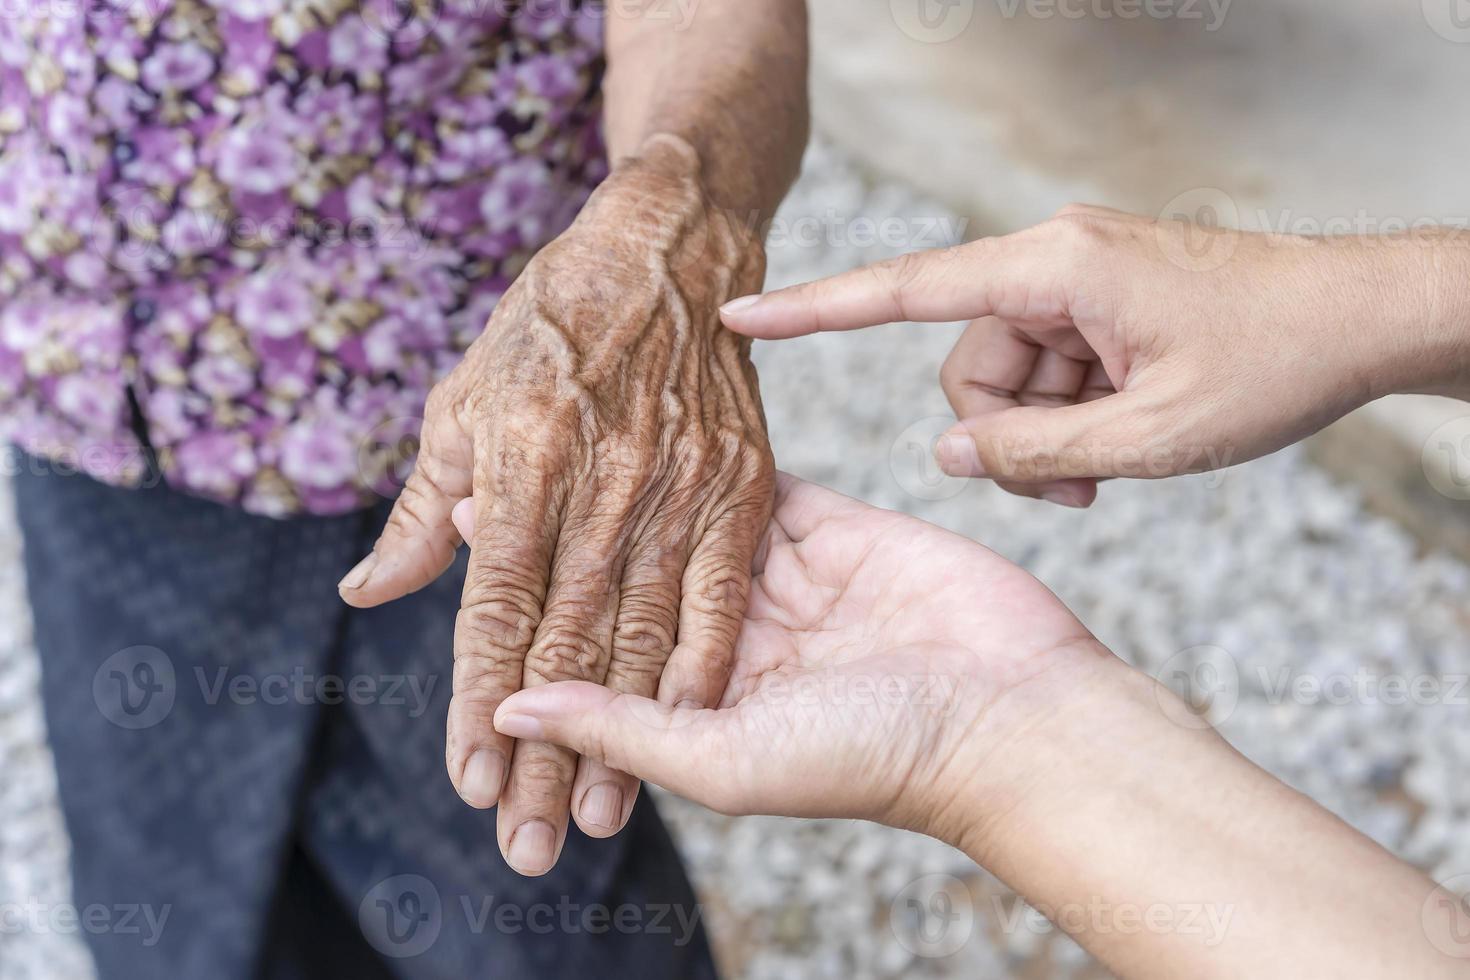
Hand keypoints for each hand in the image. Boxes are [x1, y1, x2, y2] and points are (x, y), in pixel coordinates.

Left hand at [339, 136, 774, 875]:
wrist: (670, 250)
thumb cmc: (552, 323)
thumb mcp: (462, 400)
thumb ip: (423, 509)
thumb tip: (368, 593)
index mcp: (521, 460)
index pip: (495, 608)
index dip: (479, 701)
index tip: (469, 781)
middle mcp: (602, 481)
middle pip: (567, 642)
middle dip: (543, 753)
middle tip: (525, 843)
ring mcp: (681, 484)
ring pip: (642, 633)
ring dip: (621, 737)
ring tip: (595, 819)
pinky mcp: (742, 483)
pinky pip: (722, 593)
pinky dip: (701, 667)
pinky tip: (685, 730)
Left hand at [485, 477, 1465, 978]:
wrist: (1016, 711)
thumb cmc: (874, 756)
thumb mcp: (728, 760)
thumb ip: (623, 728)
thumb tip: (515, 710)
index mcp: (700, 704)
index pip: (592, 662)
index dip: (526, 625)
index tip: (453, 559)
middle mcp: (730, 639)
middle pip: (623, 588)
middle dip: (554, 549)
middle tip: (469, 493)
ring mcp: (778, 579)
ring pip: (674, 526)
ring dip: (612, 491)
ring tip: (543, 441)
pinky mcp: (826, 525)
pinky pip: (746, 486)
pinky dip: (693, 456)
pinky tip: (641, 415)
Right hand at [719, 204, 1469, 506]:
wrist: (1362, 319)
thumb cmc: (1274, 362)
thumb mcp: (1151, 434)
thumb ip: (1035, 451)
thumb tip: (951, 456)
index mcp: (1055, 267)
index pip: (907, 287)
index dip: (816, 310)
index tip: (742, 315)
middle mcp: (1054, 260)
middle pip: (967, 360)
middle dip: (1004, 434)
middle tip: (1067, 489)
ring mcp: (1078, 280)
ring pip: (1006, 375)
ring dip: (1042, 436)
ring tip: (1106, 476)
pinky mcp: (1099, 303)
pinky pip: (1048, 369)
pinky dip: (1070, 418)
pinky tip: (1120, 445)